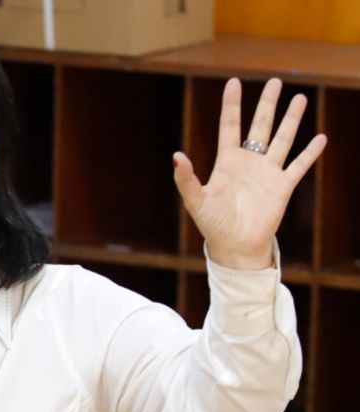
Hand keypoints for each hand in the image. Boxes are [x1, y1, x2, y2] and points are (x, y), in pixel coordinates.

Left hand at [173, 78, 326, 269]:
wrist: (235, 246)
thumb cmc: (213, 224)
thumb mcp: (196, 200)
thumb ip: (187, 179)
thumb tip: (176, 156)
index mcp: (226, 161)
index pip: (229, 126)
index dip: (232, 105)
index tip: (233, 82)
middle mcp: (248, 162)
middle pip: (259, 126)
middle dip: (267, 104)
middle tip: (274, 81)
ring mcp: (267, 173)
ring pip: (282, 139)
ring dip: (291, 119)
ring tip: (299, 98)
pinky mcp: (283, 186)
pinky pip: (299, 165)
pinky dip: (310, 152)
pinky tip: (320, 137)